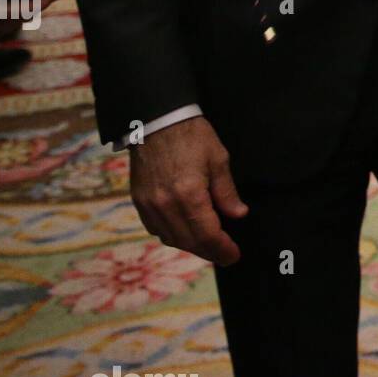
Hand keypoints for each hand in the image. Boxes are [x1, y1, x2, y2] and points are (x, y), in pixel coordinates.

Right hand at [129, 116, 247, 265]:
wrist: (156, 121)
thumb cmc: (191, 136)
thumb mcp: (218, 159)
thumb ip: (226, 191)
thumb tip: (238, 214)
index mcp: (188, 194)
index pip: (207, 234)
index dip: (222, 249)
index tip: (234, 255)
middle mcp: (166, 205)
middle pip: (189, 242)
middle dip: (209, 252)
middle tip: (225, 255)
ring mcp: (149, 205)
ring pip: (171, 239)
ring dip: (191, 246)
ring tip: (209, 245)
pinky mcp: (139, 201)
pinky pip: (155, 229)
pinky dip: (172, 235)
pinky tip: (185, 231)